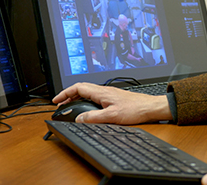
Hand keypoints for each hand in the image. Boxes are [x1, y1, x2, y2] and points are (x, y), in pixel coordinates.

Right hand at [52, 82, 171, 124]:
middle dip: (68, 96)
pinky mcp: (113, 98)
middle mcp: (104, 91)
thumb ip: (94, 118)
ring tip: (70, 107)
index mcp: (102, 92)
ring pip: (88, 92)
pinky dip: (85, 101)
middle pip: (81, 89)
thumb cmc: (135, 110)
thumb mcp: (112, 116)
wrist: (150, 108)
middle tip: (60, 105)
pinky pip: (94, 96)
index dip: (65, 93)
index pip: (78, 87)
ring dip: (76, 98)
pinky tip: (87, 108)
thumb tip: (79, 119)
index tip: (56, 100)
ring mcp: (109, 94)